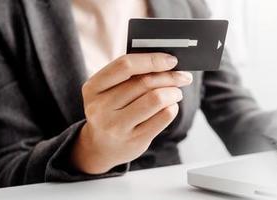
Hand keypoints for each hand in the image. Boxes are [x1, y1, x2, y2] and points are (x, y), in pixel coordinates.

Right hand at [72, 53, 192, 173]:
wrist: (100, 146)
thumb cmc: (111, 110)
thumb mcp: (108, 90)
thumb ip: (130, 75)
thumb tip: (166, 61)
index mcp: (93, 87)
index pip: (125, 66)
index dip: (152, 60)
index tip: (171, 59)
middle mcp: (101, 107)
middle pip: (145, 83)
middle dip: (170, 77)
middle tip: (183, 76)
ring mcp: (117, 126)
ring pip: (157, 99)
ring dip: (174, 92)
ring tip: (176, 92)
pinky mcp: (135, 140)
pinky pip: (164, 116)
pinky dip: (173, 107)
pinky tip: (171, 106)